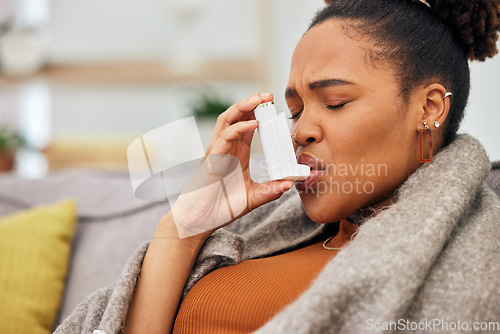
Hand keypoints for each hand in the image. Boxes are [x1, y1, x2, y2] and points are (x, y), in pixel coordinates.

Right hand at [171, 93, 293, 237]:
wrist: (200, 222)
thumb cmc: (220, 208)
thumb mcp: (252, 198)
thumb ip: (269, 190)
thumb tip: (289, 184)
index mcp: (236, 153)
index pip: (247, 125)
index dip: (259, 113)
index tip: (274, 105)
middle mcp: (226, 148)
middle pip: (236, 116)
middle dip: (251, 103)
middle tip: (268, 95)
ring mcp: (217, 152)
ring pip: (227, 120)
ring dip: (243, 107)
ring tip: (259, 99)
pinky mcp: (211, 160)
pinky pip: (224, 138)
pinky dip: (238, 129)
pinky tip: (252, 124)